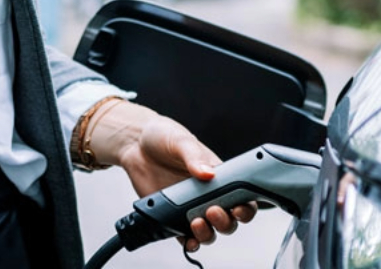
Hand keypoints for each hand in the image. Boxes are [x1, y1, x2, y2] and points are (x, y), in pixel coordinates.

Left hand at [91, 101, 258, 252]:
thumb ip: (194, 157)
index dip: (245, 207)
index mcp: (218, 176)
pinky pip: (185, 236)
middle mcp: (207, 195)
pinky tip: (188, 240)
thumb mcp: (182, 141)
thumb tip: (208, 173)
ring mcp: (190, 208)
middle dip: (226, 222)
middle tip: (213, 211)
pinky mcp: (172, 217)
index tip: (238, 208)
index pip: (242, 196)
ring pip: (210, 231)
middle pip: (228, 219)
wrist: (135, 144)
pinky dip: (189, 243)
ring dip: (208, 233)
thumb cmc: (164, 137)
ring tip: (197, 223)